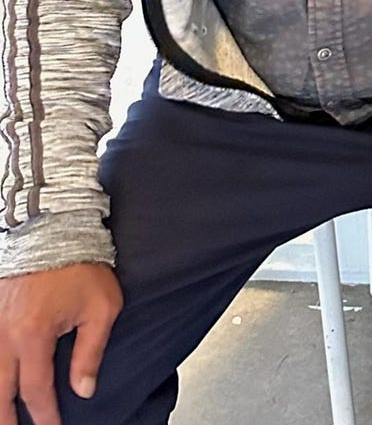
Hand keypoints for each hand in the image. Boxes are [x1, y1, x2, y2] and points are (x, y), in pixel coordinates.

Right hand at [0, 263, 121, 424]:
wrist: (52, 227)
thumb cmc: (81, 265)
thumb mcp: (101, 308)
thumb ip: (90, 352)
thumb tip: (84, 390)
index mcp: (32, 337)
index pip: (35, 391)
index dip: (44, 414)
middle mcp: (3, 335)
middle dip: (6, 418)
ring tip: (2, 416)